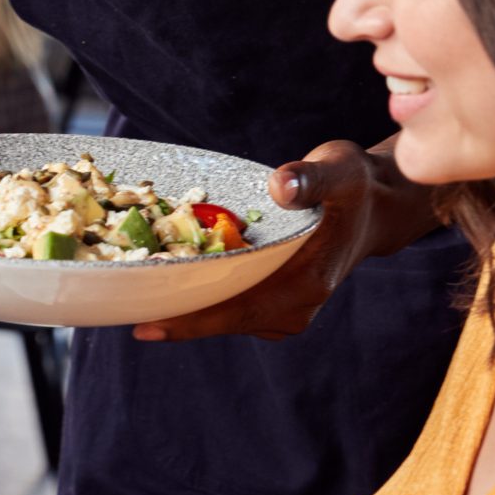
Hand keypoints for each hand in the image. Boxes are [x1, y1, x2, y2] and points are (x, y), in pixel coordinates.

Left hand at [133, 138, 435, 342]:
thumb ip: (310, 177)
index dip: (192, 320)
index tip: (146, 326)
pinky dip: (200, 297)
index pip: (239, 309)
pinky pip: (230, 307)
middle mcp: (295, 306)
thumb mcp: (340, 168)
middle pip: (222, 320)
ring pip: (223, 317)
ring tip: (131, 295)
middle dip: (172, 316)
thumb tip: (281, 186)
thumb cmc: (354, 184)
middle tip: (118, 309)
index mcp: (307, 281)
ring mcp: (286, 311)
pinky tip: (167, 281)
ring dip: (183, 307)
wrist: (376, 206)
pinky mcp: (276, 306)